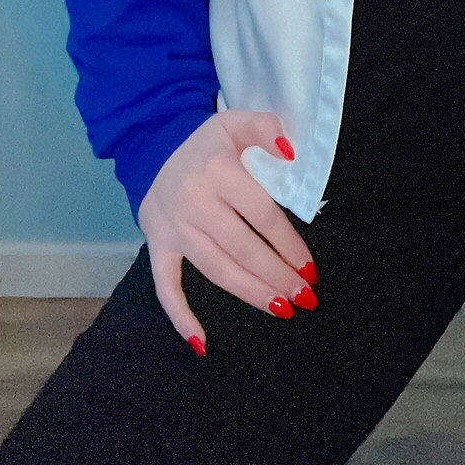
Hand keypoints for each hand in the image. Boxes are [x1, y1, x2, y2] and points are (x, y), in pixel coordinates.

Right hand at [137, 111, 317, 352]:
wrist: (154, 149)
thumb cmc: (208, 144)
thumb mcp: (237, 121)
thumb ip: (267, 128)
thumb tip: (290, 152)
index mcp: (218, 170)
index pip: (261, 214)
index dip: (288, 244)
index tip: (310, 268)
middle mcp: (195, 201)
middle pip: (242, 247)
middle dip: (277, 276)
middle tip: (304, 297)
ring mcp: (174, 228)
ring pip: (216, 269)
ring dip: (249, 293)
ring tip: (280, 309)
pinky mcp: (158, 246)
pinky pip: (166, 286)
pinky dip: (181, 317)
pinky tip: (202, 343)